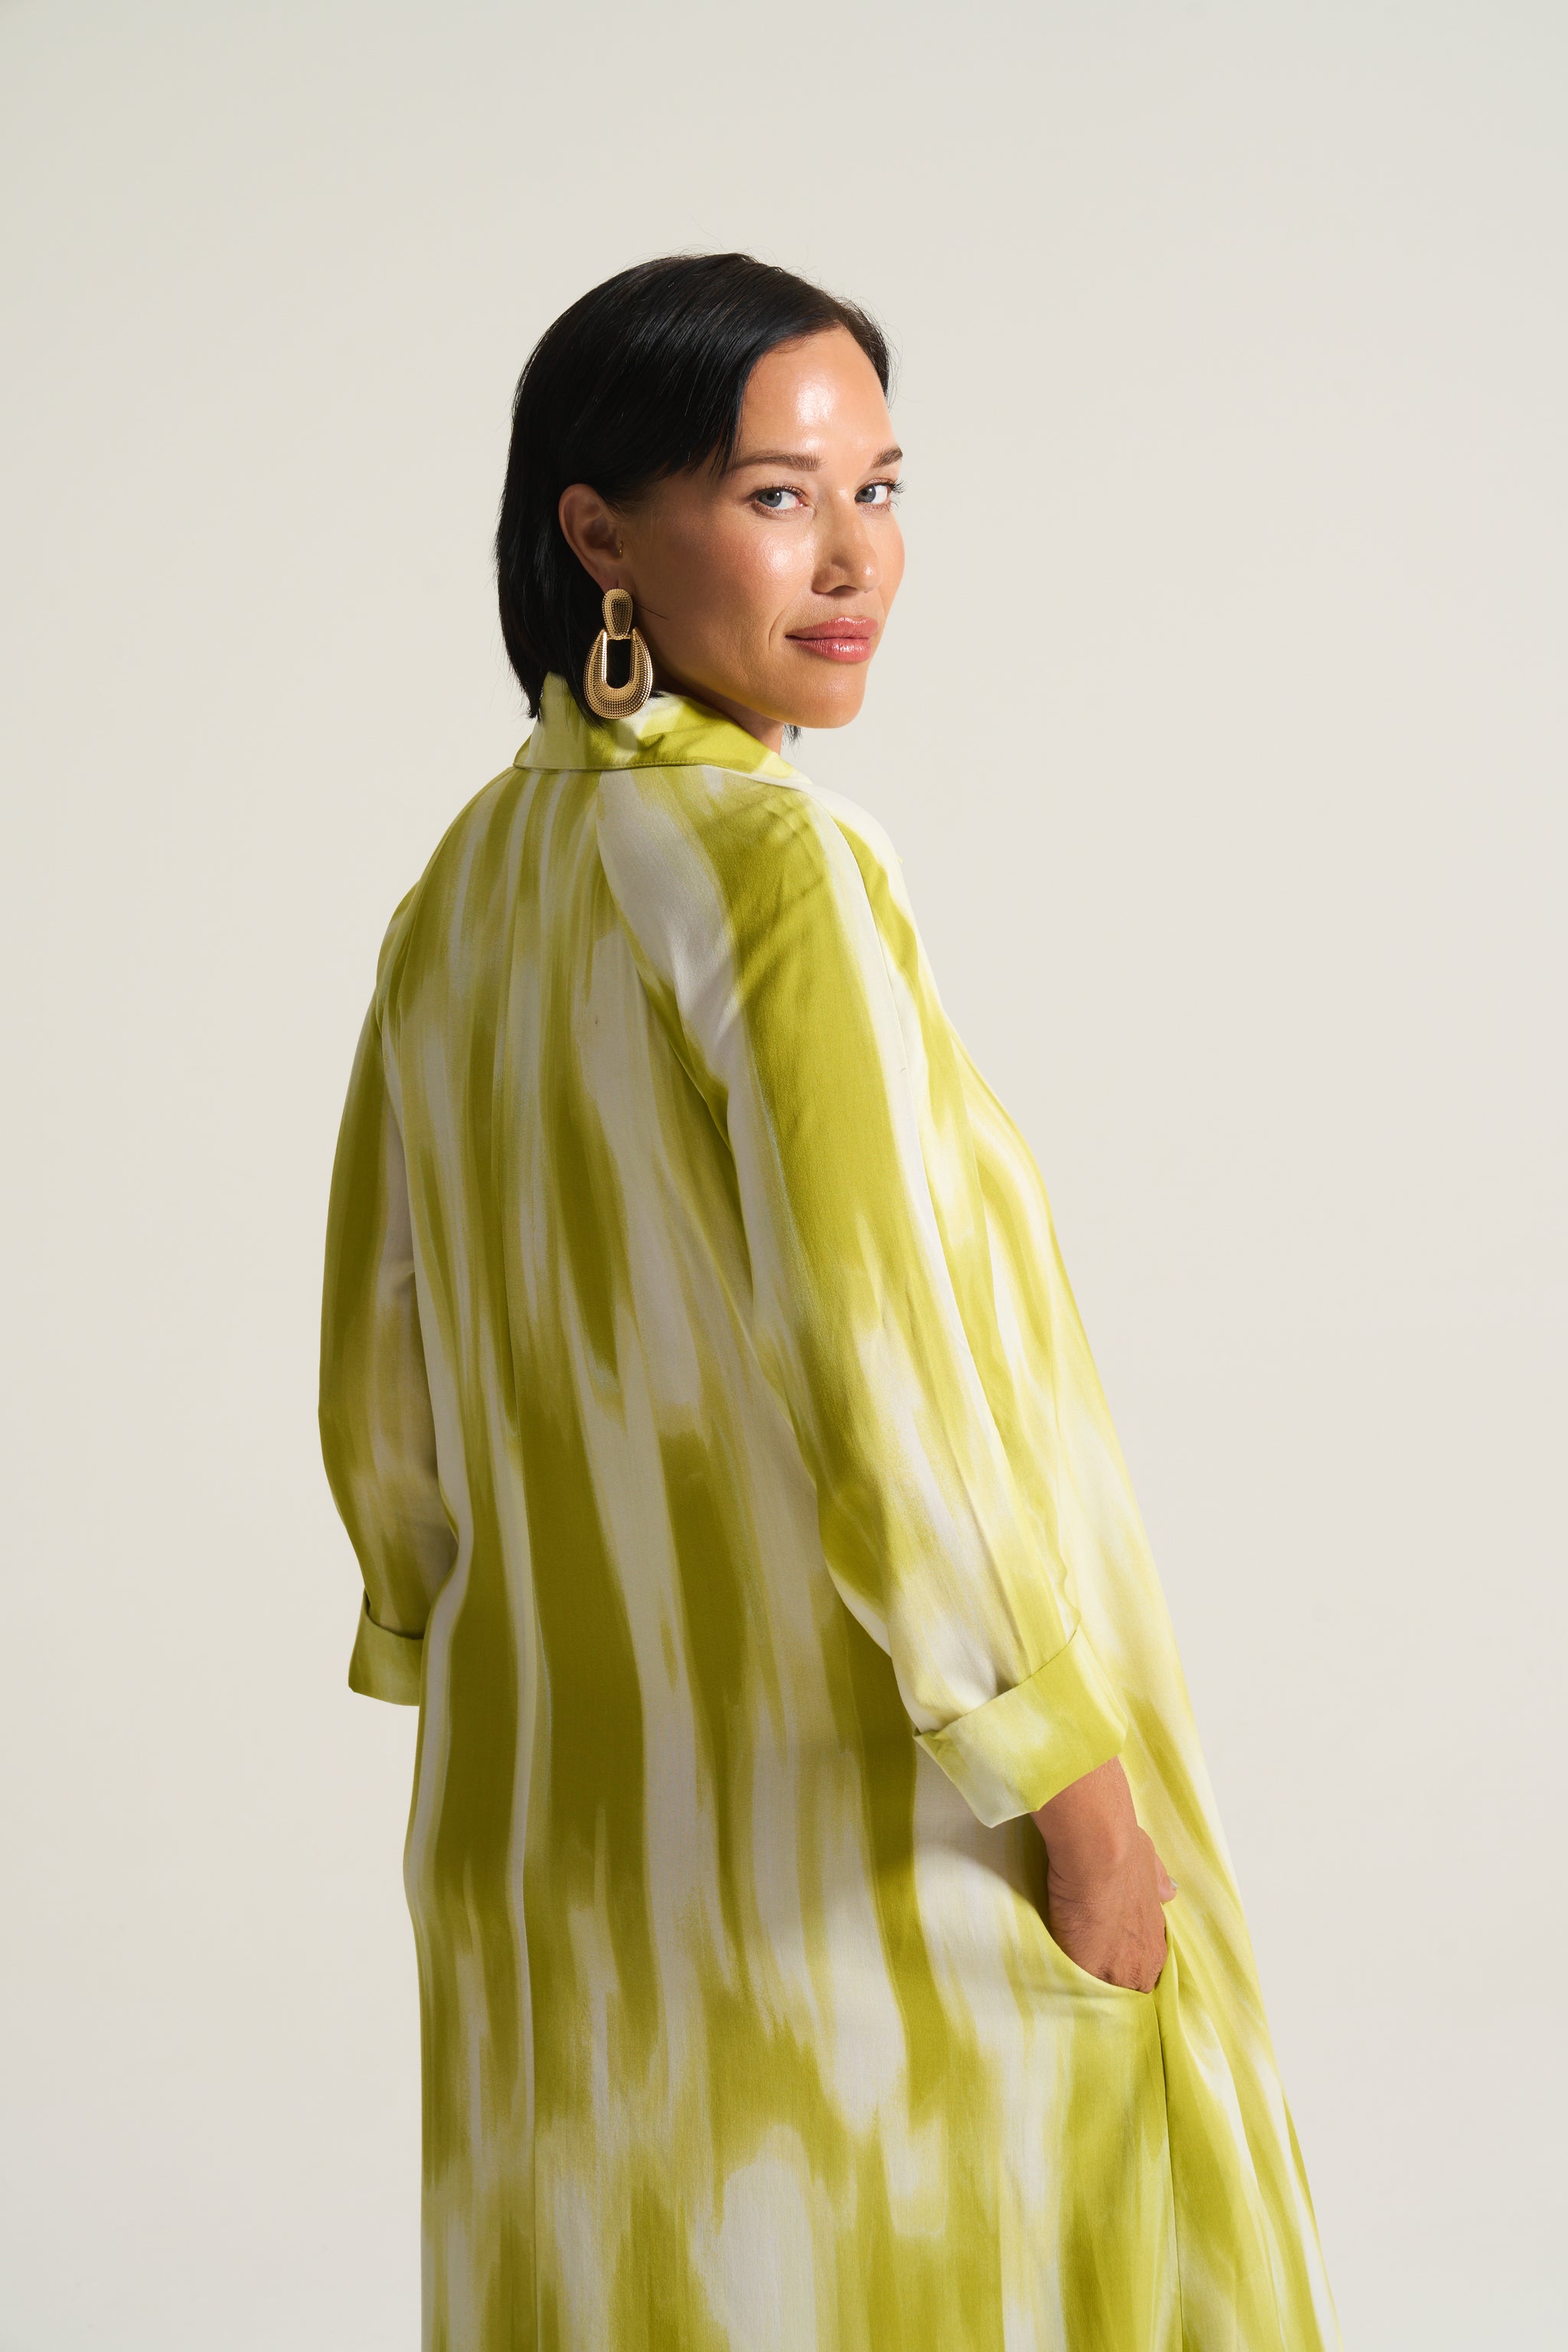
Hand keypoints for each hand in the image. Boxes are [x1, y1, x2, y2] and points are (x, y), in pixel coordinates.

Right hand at [1031, 1756, 1176, 1992]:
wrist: (1100, 1853)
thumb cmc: (1126, 1853)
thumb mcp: (1151, 1866)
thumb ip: (1158, 1884)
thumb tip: (1169, 1890)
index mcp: (1156, 1943)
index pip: (1144, 1968)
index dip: (1126, 1961)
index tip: (1111, 1952)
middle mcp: (1144, 1963)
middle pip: (1128, 1985)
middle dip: (1111, 1977)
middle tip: (1091, 1963)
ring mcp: (1118, 1972)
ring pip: (1105, 1991)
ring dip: (1091, 1982)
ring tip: (1073, 1972)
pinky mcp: (1089, 1974)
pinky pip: (1080, 1989)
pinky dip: (1070, 1982)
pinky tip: (1059, 1973)